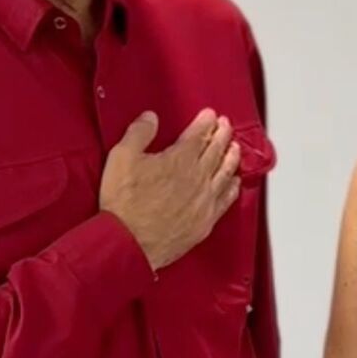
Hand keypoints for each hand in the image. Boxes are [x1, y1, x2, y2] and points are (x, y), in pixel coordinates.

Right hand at [100, 109, 241, 269]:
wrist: (129, 243)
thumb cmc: (124, 202)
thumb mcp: (121, 158)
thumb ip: (138, 134)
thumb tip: (150, 117)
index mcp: (179, 159)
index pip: (199, 135)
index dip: (206, 122)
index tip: (210, 114)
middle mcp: (197, 178)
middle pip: (216, 150)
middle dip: (222, 134)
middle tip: (226, 125)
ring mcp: (204, 200)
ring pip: (225, 173)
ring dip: (232, 157)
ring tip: (235, 147)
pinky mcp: (205, 222)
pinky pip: (226, 200)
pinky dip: (233, 188)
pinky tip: (235, 183)